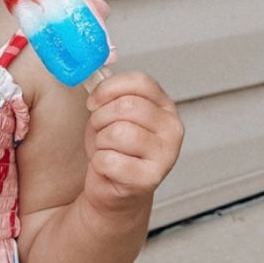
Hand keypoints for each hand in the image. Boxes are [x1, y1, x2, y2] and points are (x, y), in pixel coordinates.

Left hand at [83, 72, 183, 214]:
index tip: (94, 101)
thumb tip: (91, 72)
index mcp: (165, 108)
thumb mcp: (112, 114)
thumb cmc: (114, 150)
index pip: (140, 83)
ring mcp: (165, 155)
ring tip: (107, 150)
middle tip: (100, 131)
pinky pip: (109, 160)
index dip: (109, 88)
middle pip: (127, 106)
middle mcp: (172, 129)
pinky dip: (99, 163)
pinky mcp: (149, 179)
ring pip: (117, 133)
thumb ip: (109, 94)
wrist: (113, 189)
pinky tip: (108, 168)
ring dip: (100, 142)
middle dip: (101, 118)